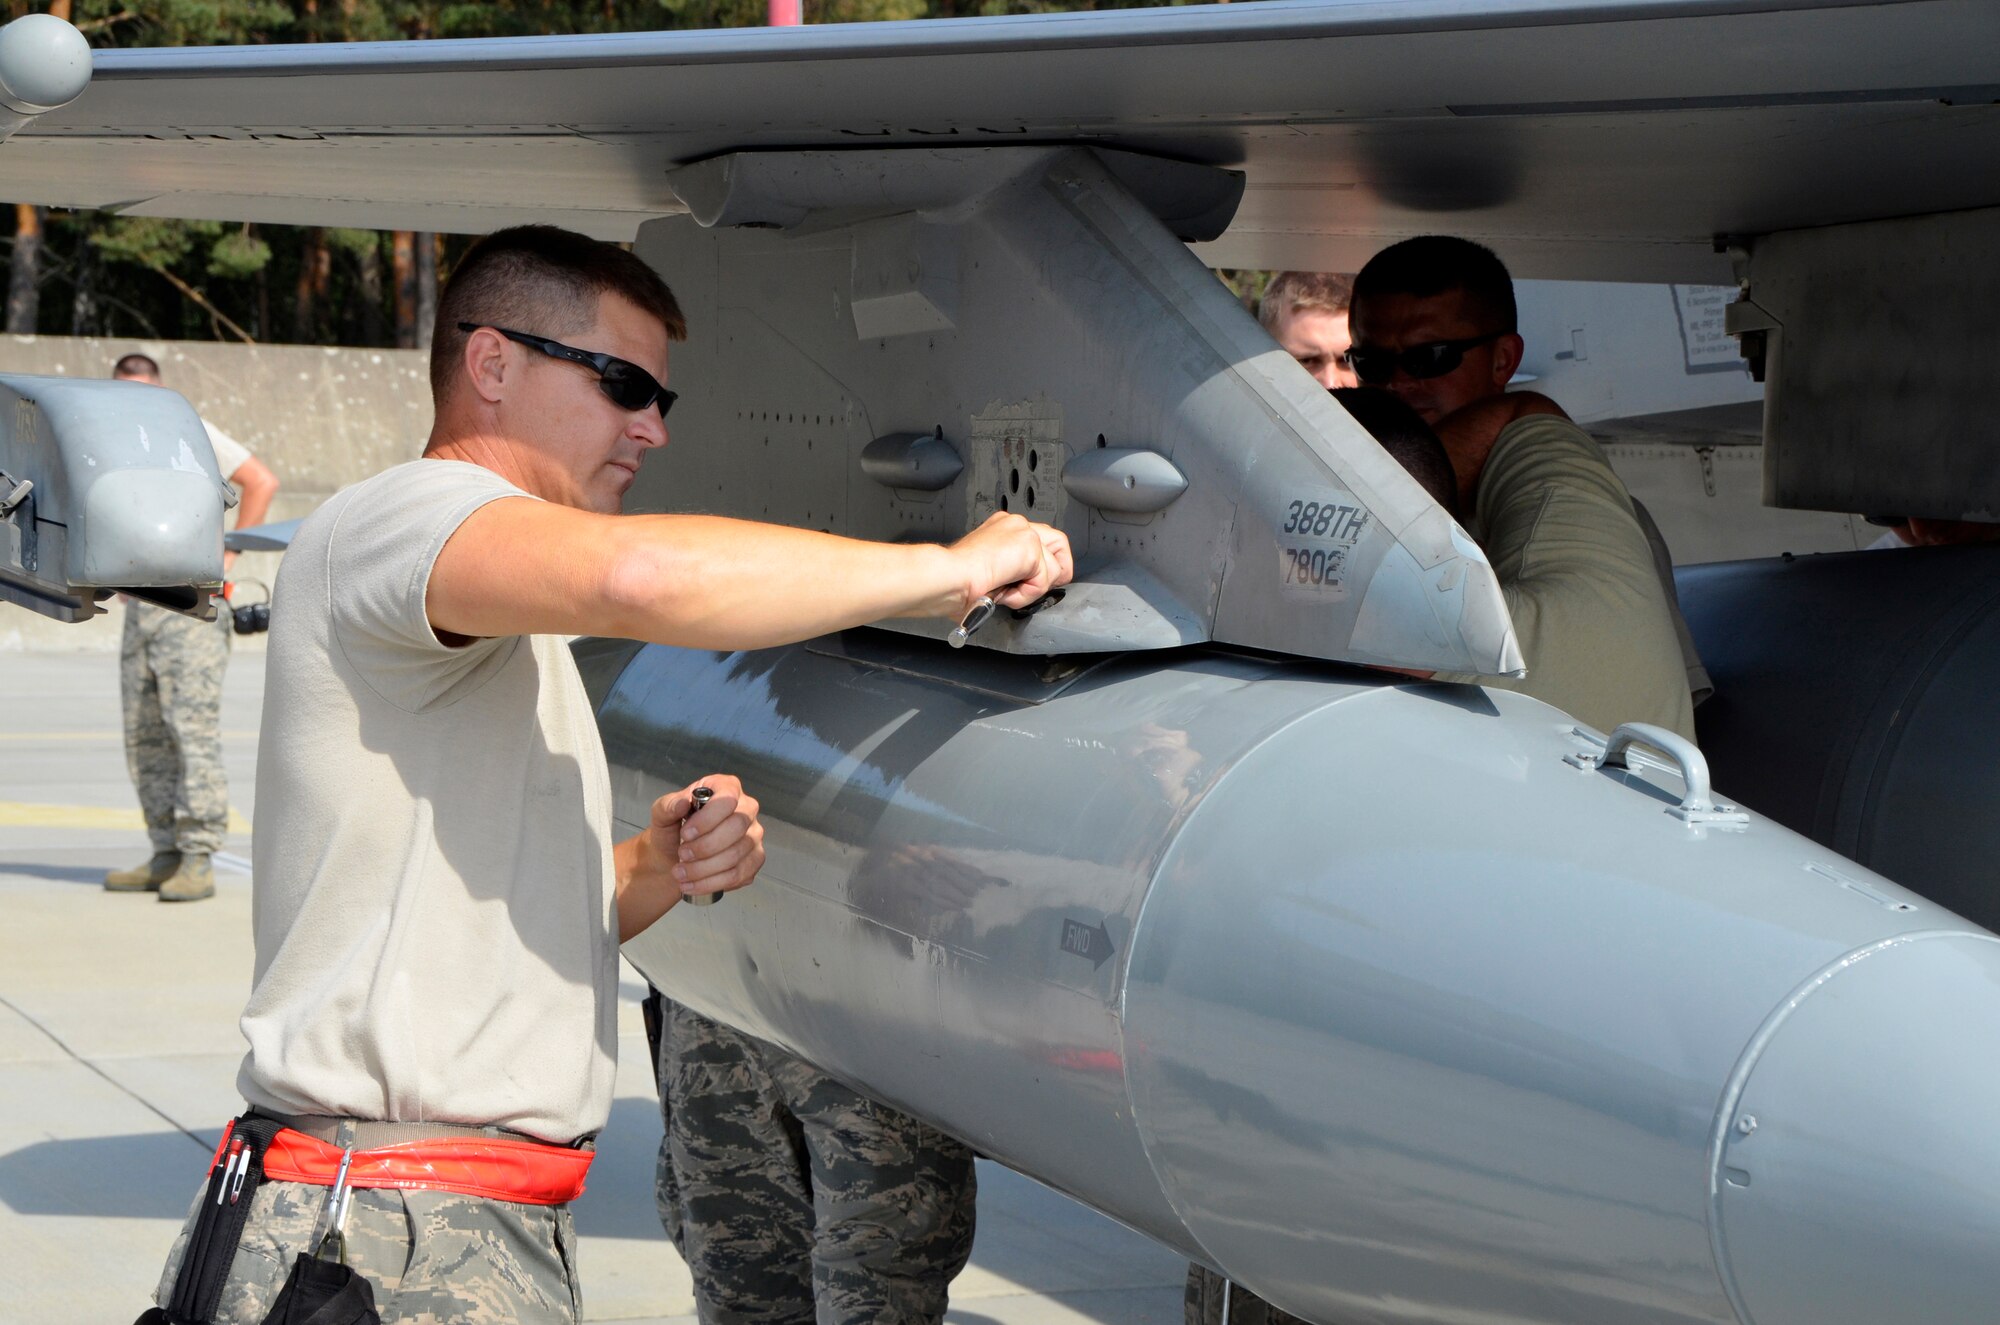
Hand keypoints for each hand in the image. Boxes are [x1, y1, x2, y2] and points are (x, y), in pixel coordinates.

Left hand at [647, 774, 764, 902]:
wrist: (673, 857)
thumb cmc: (673, 830)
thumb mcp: (662, 814)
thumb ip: (668, 806)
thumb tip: (681, 803)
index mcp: (727, 788)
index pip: (728, 799)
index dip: (707, 819)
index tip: (685, 833)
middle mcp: (747, 809)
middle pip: (737, 827)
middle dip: (705, 847)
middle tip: (682, 854)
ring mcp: (753, 836)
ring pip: (736, 856)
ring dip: (704, 869)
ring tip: (680, 873)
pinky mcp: (754, 860)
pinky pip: (738, 875)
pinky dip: (711, 883)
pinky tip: (692, 884)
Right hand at [948, 512, 1074, 612]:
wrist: (948, 577)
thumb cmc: (955, 579)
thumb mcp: (990, 571)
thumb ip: (1011, 571)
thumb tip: (1027, 584)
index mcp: (1002, 528)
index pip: (1039, 540)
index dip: (1042, 565)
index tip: (1031, 583)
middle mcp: (1015, 524)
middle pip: (1059, 543)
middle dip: (1054, 572)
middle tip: (1035, 589)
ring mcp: (1024, 533)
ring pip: (1053, 567)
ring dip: (1031, 589)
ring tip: (1005, 591)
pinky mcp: (1030, 546)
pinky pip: (1044, 580)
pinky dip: (1026, 594)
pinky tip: (1005, 591)